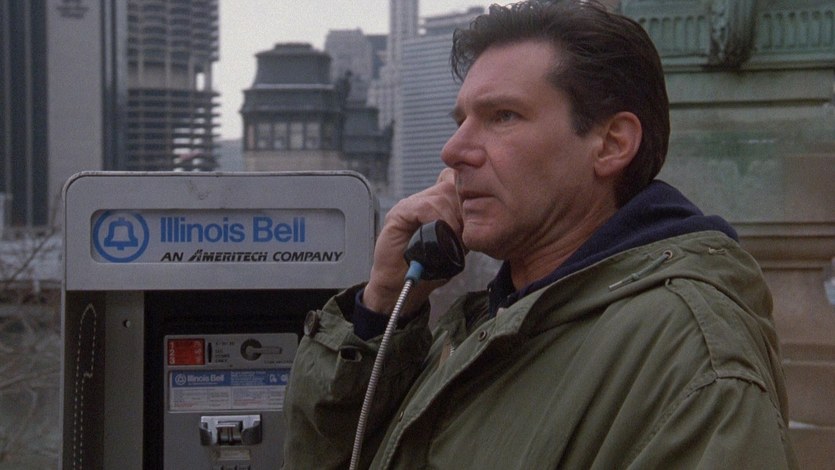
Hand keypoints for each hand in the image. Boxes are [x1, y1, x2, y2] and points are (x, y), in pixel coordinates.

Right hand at [363, 169, 462, 316]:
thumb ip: (466, 229)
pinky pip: (424, 206)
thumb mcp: (456, 247)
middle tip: (465, 230)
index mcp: (438, 205)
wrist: (401, 286)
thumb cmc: (426, 269)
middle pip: (451, 184)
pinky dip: (436, 218)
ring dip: (452, 217)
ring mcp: (410, 204)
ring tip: (453, 236)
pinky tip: (438, 233)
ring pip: (441, 193)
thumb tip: (484, 217)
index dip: (469, 200)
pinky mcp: (399, 213)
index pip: (458, 183)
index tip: (475, 221)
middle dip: (463, 208)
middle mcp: (423, 200)